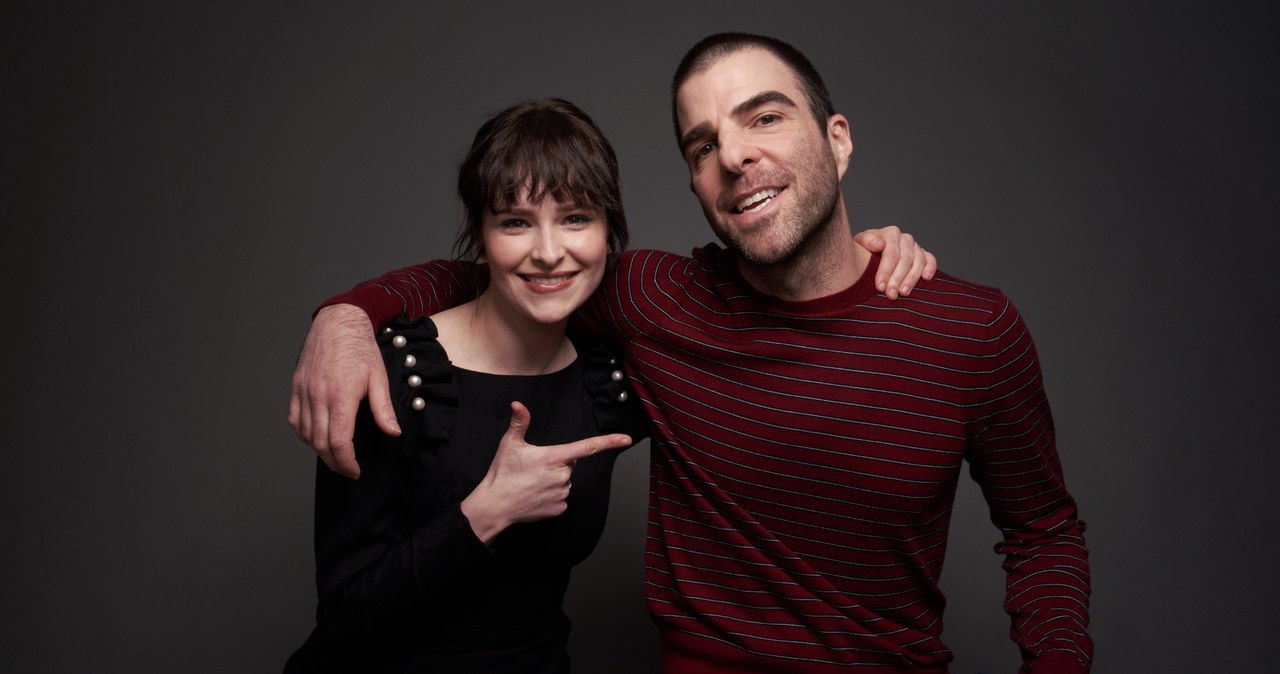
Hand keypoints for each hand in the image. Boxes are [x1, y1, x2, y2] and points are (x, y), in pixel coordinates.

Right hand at [288, 304, 400, 478]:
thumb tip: (393, 432)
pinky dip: (304, 434)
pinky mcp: (296, 386)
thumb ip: (383, 408)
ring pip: (306, 434)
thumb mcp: (378, 377)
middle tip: (347, 469)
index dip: (346, 462)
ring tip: (335, 456)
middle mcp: (318, 395)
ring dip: (319, 450)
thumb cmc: (360, 347)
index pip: (339, 441)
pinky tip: (316, 438)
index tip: (355, 470)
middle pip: (320, 443)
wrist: (338, 322)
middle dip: (334, 462)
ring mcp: (304, 391)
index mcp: (341, 395)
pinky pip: (295, 419)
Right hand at [461, 402, 631, 544]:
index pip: (587, 447)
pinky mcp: (559, 508)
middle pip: (570, 463)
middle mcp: (562, 475)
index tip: (626, 439)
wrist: (495, 505)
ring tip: (532, 482)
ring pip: (565, 481)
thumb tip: (518, 404)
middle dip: (557, 463)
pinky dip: (551, 495)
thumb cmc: (502, 473)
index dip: (609, 441)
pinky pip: (561, 498)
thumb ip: (519, 422)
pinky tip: (535, 494)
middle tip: (535, 467)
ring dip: (554, 479)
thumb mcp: (509, 444)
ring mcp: (561, 493)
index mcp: (554, 457)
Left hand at [853, 225, 937, 299]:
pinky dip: (930, 268)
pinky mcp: (923, 255)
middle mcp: (904, 238)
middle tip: (891, 295)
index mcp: (890, 233)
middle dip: (897, 279)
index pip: (891, 253)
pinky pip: (930, 260)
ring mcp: (915, 247)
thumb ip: (866, 241)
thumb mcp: (859, 245)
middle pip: (905, 260)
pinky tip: (926, 278)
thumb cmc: (863, 252)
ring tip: (903, 293)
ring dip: (911, 279)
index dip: (886, 271)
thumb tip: (879, 244)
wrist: (868, 254)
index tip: (880, 286)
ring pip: (918, 262)